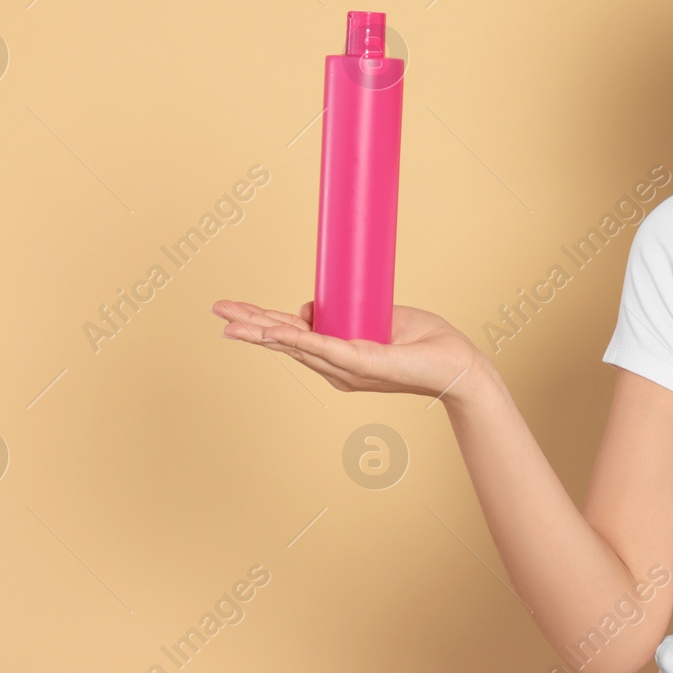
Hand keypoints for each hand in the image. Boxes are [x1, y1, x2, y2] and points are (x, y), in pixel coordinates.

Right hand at [211, 299, 489, 400]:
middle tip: (215, 312)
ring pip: (296, 345)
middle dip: (248, 325)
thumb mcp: (380, 316)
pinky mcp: (363, 363)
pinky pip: (325, 348)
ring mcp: (347, 367)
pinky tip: (274, 333)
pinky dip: (298, 340)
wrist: (457, 366)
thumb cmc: (425, 344)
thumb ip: (347, 310)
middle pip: (284, 342)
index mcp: (338, 355)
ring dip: (262, 331)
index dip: (262, 320)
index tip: (231, 310)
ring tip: (230, 322)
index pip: (292, 336)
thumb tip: (310, 306)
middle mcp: (336, 366)